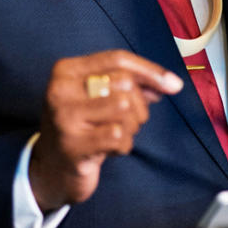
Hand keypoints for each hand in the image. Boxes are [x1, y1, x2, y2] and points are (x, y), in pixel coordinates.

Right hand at [30, 51, 182, 211]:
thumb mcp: (103, 96)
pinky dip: (124, 145)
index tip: (174, 85)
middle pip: (124, 83)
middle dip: (139, 105)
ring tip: (116, 135)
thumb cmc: (86, 126)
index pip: (117, 59)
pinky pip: (119, 136)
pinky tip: (109, 150)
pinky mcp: (72, 145)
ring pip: (124, 107)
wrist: (53, 169)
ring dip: (131, 126)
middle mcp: (60, 90)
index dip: (150, 71)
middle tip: (128, 122)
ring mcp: (63, 118)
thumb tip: (171, 84)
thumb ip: (134, 83)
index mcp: (67, 70)